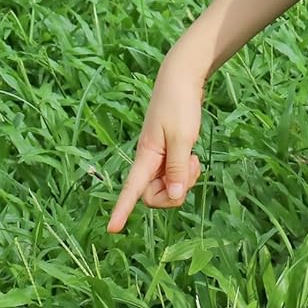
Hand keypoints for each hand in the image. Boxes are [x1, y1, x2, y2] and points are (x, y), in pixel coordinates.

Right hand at [107, 58, 203, 232]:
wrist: (182, 78)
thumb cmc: (180, 105)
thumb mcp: (182, 137)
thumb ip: (177, 167)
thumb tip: (174, 196)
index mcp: (146, 156)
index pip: (131, 189)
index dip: (122, 209)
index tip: (112, 229)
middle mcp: (149, 160)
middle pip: (155, 195)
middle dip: (175, 192)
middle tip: (192, 167)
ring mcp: (159, 157)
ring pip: (167, 186)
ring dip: (183, 181)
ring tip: (194, 159)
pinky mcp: (169, 153)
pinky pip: (175, 175)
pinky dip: (186, 172)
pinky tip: (193, 157)